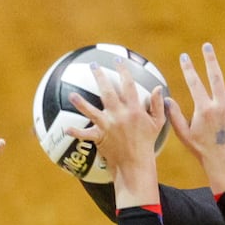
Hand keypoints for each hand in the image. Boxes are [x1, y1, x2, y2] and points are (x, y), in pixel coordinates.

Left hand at [63, 60, 166, 185]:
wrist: (136, 163)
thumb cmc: (147, 143)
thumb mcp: (157, 123)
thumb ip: (157, 105)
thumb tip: (158, 88)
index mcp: (134, 109)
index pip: (128, 85)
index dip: (123, 71)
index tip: (118, 61)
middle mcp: (120, 114)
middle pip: (107, 91)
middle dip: (100, 76)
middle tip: (93, 65)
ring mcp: (108, 126)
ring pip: (92, 110)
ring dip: (80, 102)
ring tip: (72, 95)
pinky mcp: (100, 137)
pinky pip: (85, 134)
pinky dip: (76, 132)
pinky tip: (66, 129)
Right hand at [166, 44, 224, 192]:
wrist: (221, 160)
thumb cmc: (200, 148)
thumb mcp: (183, 134)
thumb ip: (174, 116)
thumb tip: (167, 99)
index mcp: (204, 109)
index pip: (194, 83)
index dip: (188, 69)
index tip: (184, 56)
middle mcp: (220, 105)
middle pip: (215, 77)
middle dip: (210, 60)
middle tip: (207, 46)